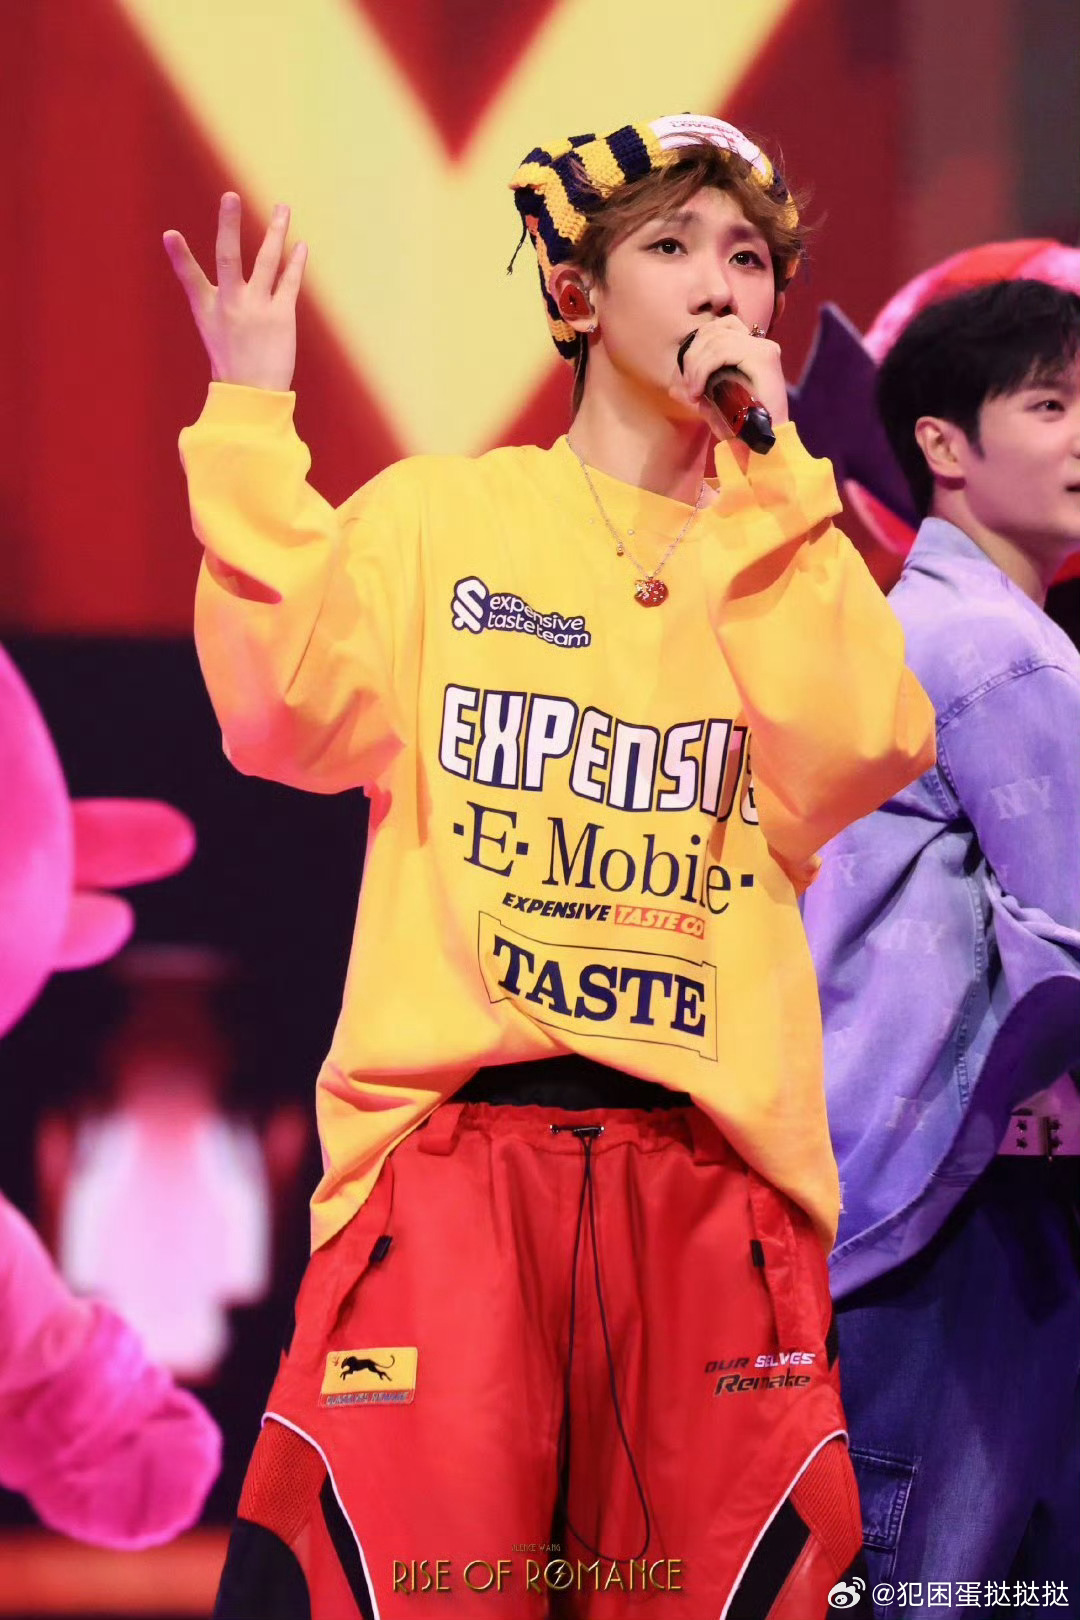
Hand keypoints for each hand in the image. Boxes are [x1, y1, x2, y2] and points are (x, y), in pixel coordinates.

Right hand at [163, 193, 307, 390]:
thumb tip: (216, 277)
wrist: (253, 393)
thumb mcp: (211, 327)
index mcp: (208, 309)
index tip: (170, 234)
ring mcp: (257, 310)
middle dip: (229, 225)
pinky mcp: (282, 318)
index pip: (191, 277)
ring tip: (283, 207)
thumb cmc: (231, 359)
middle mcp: (231, 305)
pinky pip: (289, 283)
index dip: (180, 256)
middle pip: (229, 258)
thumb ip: (213, 295)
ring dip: (275, 232)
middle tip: (231, 195)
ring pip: (267, 262)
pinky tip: (300, 246)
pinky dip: (295, 263)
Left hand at [675, 315, 788, 432]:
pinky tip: (699, 389)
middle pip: (715, 330)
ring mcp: (763, 349)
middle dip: (693, 356)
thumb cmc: (743, 430)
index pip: (720, 327)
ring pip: (716, 340)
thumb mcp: (715, 408)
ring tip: (694, 392)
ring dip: (696, 366)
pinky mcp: (762, 357)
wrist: (766, 446)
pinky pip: (723, 352)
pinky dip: (704, 369)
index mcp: (752, 351)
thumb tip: (673, 388)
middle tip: (689, 387)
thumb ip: (697, 395)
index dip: (698, 344)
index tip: (689, 376)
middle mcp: (760, 345)